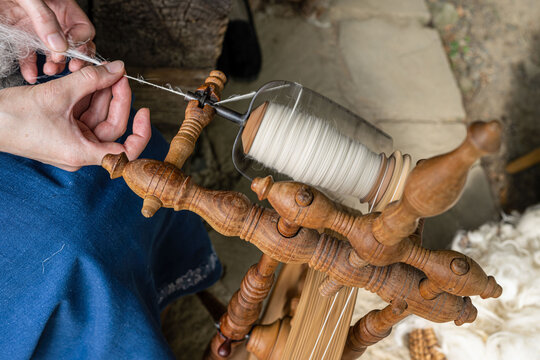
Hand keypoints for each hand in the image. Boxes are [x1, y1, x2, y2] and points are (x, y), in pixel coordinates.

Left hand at [0, 0, 94, 82]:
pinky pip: (29, 55)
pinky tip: (30, 74)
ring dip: (53, 66)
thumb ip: (45, 18)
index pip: (83, 28)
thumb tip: (59, 44)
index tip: (68, 51)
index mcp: (61, 6)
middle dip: (71, 58)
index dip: (80, 42)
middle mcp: (51, 19)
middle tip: (64, 65)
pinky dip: (31, 68)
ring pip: (52, 53)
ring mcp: (35, 29)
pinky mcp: (20, 36)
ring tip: (48, 71)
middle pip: (72, 44)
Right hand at [0, 61, 150, 170]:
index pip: (125, 153)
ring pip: (98, 118)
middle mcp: (80, 152)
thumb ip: (92, 80)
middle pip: (111, 126)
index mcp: (82, 153)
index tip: (143, 112)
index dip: (140, 134)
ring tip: (103, 72)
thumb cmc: (13, 118)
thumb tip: (117, 68)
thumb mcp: (58, 93)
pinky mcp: (63, 131)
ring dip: (102, 94)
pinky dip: (88, 97)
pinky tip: (90, 80)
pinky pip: (84, 114)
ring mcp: (72, 142)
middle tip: (117, 75)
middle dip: (117, 99)